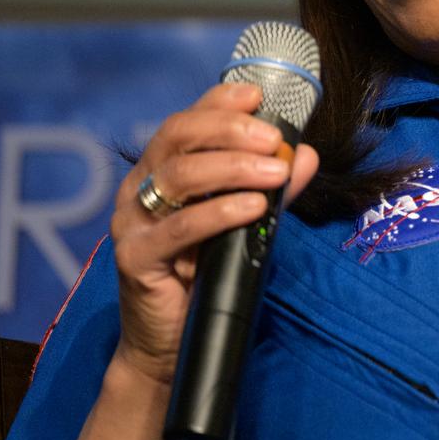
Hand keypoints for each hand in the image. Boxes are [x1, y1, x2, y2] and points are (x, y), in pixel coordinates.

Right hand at [108, 82, 318, 383]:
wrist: (172, 344)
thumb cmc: (206, 274)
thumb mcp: (244, 221)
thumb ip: (271, 186)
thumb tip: (306, 154)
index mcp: (159, 169)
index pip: (186, 120)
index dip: (219, 101)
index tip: (258, 94)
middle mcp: (138, 187)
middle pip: (178, 137)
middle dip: (230, 131)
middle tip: (274, 140)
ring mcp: (131, 222)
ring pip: (179, 177)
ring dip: (233, 168)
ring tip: (275, 174)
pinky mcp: (135, 258)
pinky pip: (179, 228)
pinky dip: (220, 212)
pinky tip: (253, 207)